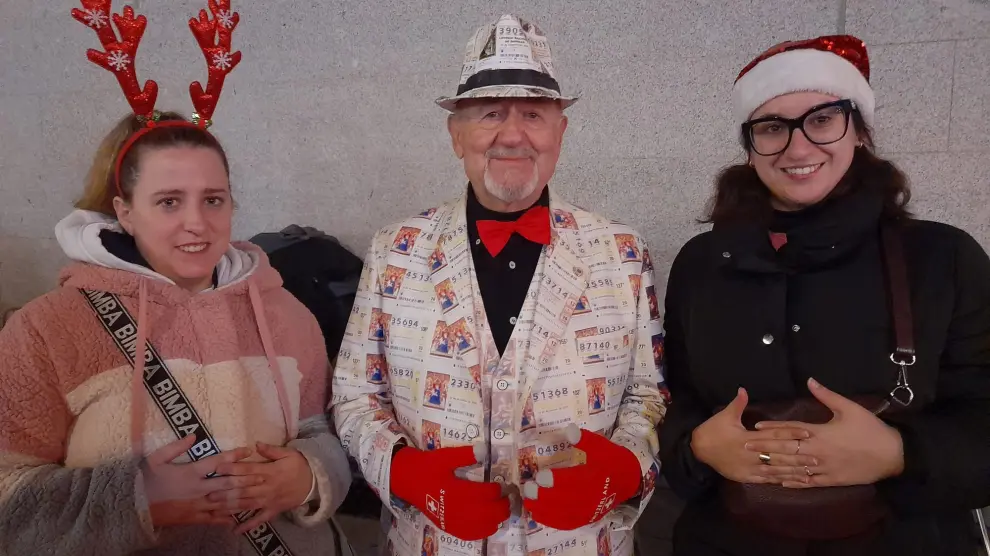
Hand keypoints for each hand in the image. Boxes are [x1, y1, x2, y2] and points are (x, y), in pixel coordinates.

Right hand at [141, 435, 257, 527]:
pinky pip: (213, 519)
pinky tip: (238, 518)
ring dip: (242, 498)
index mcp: (191, 472)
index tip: (248, 450)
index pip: (217, 462)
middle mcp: (198, 489)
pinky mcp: (193, 518)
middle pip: (228, 483)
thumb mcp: (155, 460)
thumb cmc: (144, 481)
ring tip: (258, 495)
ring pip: (225, 501)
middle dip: (247, 479)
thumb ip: (175, 447)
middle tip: (263, 475)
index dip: (234, 455)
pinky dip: (226, 518)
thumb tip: (194, 435)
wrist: (133, 508)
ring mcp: (197, 505)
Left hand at [209, 442, 314, 534]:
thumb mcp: (289, 453)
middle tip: (208, 492)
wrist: (315, 482)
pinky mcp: (273, 511)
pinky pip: (259, 520)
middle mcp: (267, 487)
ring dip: (230, 506)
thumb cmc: (300, 465)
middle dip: (225, 491)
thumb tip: (256, 443)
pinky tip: (234, 531)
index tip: (217, 468)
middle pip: (243, 489)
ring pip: (247, 504)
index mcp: (270, 472)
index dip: (233, 469)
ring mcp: (269, 501)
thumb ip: (272, 450)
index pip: (248, 470)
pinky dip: (247, 526)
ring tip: (214, 508)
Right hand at [390, 444, 509, 540]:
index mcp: (454, 490)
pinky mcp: (448, 527)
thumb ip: (465, 455)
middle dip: (502, 507)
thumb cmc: (428, 467)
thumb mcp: (445, 456)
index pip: (483, 494)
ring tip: (503, 510)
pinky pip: (470, 535)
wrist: (408, 481)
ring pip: (481, 526)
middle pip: (486, 513)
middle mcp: (454, 508)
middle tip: (508, 498)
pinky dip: (484, 531)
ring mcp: (451, 521)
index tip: (502, 485)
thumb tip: (486, 450)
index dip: (496, 491)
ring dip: (497, 519)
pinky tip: (491, 523)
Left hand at [521, 425, 640, 530]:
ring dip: (545, 510)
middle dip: (545, 496)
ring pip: (565, 514)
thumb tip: (569, 429)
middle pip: (566, 500)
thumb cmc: (611, 460)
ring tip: (528, 502)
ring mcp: (590, 511)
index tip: (540, 476)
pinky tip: (538, 515)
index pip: (575, 481)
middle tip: (528, 489)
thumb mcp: (601, 445)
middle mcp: (593, 497)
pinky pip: (569, 523)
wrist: (629, 480)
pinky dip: (552, 521)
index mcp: (597, 478)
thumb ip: (585, 439)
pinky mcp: (588, 518)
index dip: (557, 481)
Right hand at [691, 387, 815, 482]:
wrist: (698, 451)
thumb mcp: (724, 416)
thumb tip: (744, 389)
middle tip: (818, 457)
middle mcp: (752, 454)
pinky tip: (793, 481)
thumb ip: (737, 404)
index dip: (791, 433)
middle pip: (779, 455)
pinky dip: (780, 480)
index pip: (774, 435)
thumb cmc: (713, 431)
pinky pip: (766, 480)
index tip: (808, 433)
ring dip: (794, 471)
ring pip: (776, 470)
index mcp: (748, 438)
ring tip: (810, 471)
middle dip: (799, 456)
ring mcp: (750, 468)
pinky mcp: (747, 476)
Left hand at [751, 378, 904, 487]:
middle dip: (765, 448)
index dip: (772, 429)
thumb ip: (827, 395)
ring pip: (794, 469)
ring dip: (774, 466)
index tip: (755, 428)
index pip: (790, 430)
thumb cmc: (871, 429)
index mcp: (821, 433)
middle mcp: (818, 452)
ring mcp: (824, 468)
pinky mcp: (832, 480)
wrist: (892, 455)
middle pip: (786, 450)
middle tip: (745, 447)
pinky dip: (794, 482)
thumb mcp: (850, 408)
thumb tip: (810, 380)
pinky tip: (780, 483)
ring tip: (756, 465)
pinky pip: (809, 483)